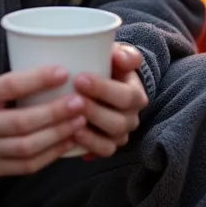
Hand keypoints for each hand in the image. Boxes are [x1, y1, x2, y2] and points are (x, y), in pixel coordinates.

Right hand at [0, 66, 87, 177]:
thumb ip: (16, 84)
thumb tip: (60, 76)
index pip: (10, 86)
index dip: (38, 79)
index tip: (63, 72)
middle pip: (23, 121)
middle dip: (56, 113)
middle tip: (80, 103)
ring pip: (27, 146)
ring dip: (58, 135)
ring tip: (79, 122)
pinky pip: (26, 165)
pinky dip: (50, 154)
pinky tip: (68, 142)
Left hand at [71, 43, 148, 160]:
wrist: (104, 83)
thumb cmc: (108, 66)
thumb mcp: (117, 55)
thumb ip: (123, 53)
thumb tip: (121, 58)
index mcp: (135, 96)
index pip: (126, 96)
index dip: (103, 89)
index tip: (80, 78)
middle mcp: (131, 119)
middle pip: (118, 122)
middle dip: (93, 111)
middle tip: (71, 99)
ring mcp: (119, 136)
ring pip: (110, 142)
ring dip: (89, 134)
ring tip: (69, 122)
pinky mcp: (106, 146)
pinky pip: (100, 153)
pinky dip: (87, 147)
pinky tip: (70, 137)